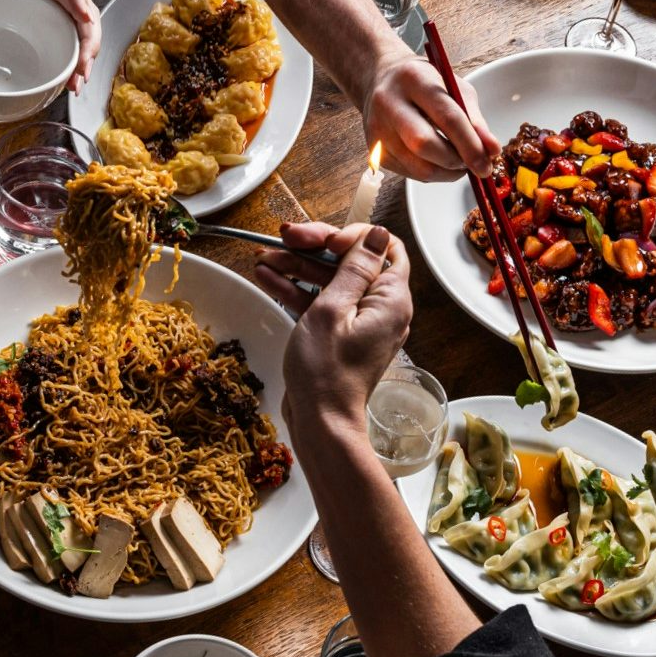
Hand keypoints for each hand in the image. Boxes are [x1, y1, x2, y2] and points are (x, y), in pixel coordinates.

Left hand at [0, 0, 99, 89]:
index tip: (84, 19)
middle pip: (85, 12)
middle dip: (86, 44)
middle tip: (77, 73)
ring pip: (86, 26)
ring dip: (85, 54)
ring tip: (75, 83)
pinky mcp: (60, 6)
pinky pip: (77, 29)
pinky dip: (79, 52)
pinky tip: (72, 75)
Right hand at [254, 222, 411, 425]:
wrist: (320, 422)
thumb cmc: (326, 371)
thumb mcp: (334, 308)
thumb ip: (354, 267)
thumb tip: (377, 234)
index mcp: (391, 298)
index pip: (384, 247)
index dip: (353, 236)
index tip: (325, 241)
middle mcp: (381, 308)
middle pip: (352, 261)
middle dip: (316, 247)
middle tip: (285, 239)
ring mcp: (360, 323)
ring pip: (332, 280)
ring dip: (299, 266)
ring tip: (264, 257)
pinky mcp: (341, 336)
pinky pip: (322, 303)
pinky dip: (298, 290)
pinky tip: (269, 277)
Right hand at [358, 44, 498, 181]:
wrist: (381, 80)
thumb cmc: (424, 83)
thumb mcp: (453, 88)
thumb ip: (474, 119)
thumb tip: (492, 151)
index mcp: (414, 79)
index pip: (447, 118)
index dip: (471, 145)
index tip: (487, 163)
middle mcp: (389, 103)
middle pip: (425, 145)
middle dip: (456, 161)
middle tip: (474, 164)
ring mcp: (377, 129)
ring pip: (418, 168)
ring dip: (447, 173)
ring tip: (459, 162)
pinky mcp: (374, 151)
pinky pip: (411, 174)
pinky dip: (433, 173)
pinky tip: (439, 160)